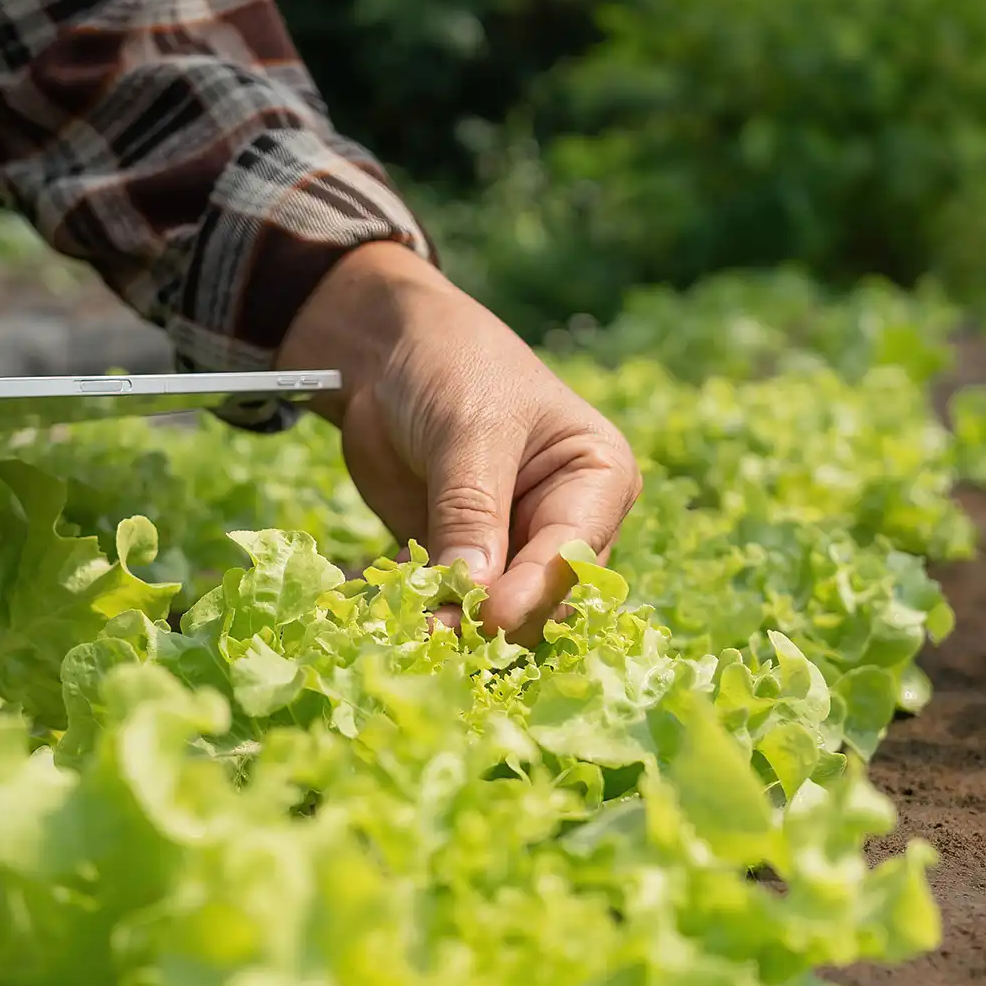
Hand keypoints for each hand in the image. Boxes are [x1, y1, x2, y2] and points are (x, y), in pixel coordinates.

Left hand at [276, 241, 639, 639]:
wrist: (388, 351)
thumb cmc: (453, 366)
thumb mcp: (468, 429)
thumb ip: (471, 511)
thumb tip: (473, 595)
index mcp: (598, 480)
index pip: (575, 552)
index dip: (534, 591)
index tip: (491, 618)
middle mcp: (565, 522)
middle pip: (543, 596)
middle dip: (493, 619)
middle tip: (438, 634)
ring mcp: (512, 546)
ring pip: (493, 610)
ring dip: (452, 625)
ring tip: (409, 633)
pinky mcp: (459, 558)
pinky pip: (446, 601)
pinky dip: (418, 612)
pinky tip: (387, 619)